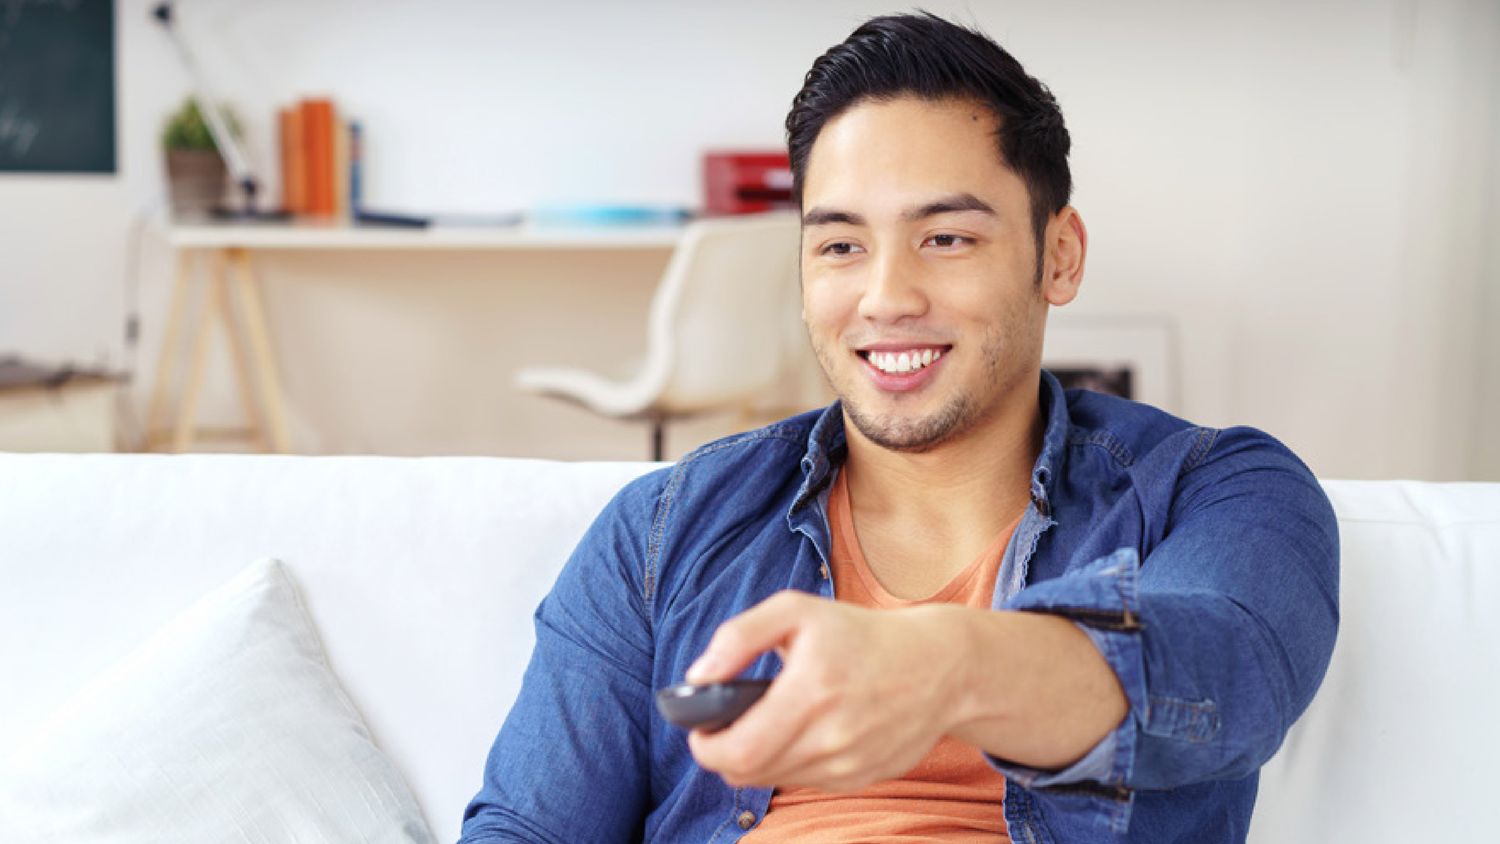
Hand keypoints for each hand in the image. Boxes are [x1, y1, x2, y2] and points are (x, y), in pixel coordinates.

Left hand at [684, 590, 966, 791]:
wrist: (938, 666)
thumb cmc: (860, 633)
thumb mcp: (796, 611)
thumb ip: (739, 637)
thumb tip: (698, 677)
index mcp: (812, 691)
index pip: (738, 751)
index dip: (705, 745)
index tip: (699, 726)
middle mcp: (832, 736)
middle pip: (748, 773)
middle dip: (722, 754)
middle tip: (721, 728)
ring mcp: (848, 764)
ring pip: (774, 779)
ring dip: (756, 758)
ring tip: (762, 724)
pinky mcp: (861, 779)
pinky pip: (804, 782)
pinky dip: (790, 762)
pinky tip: (800, 733)